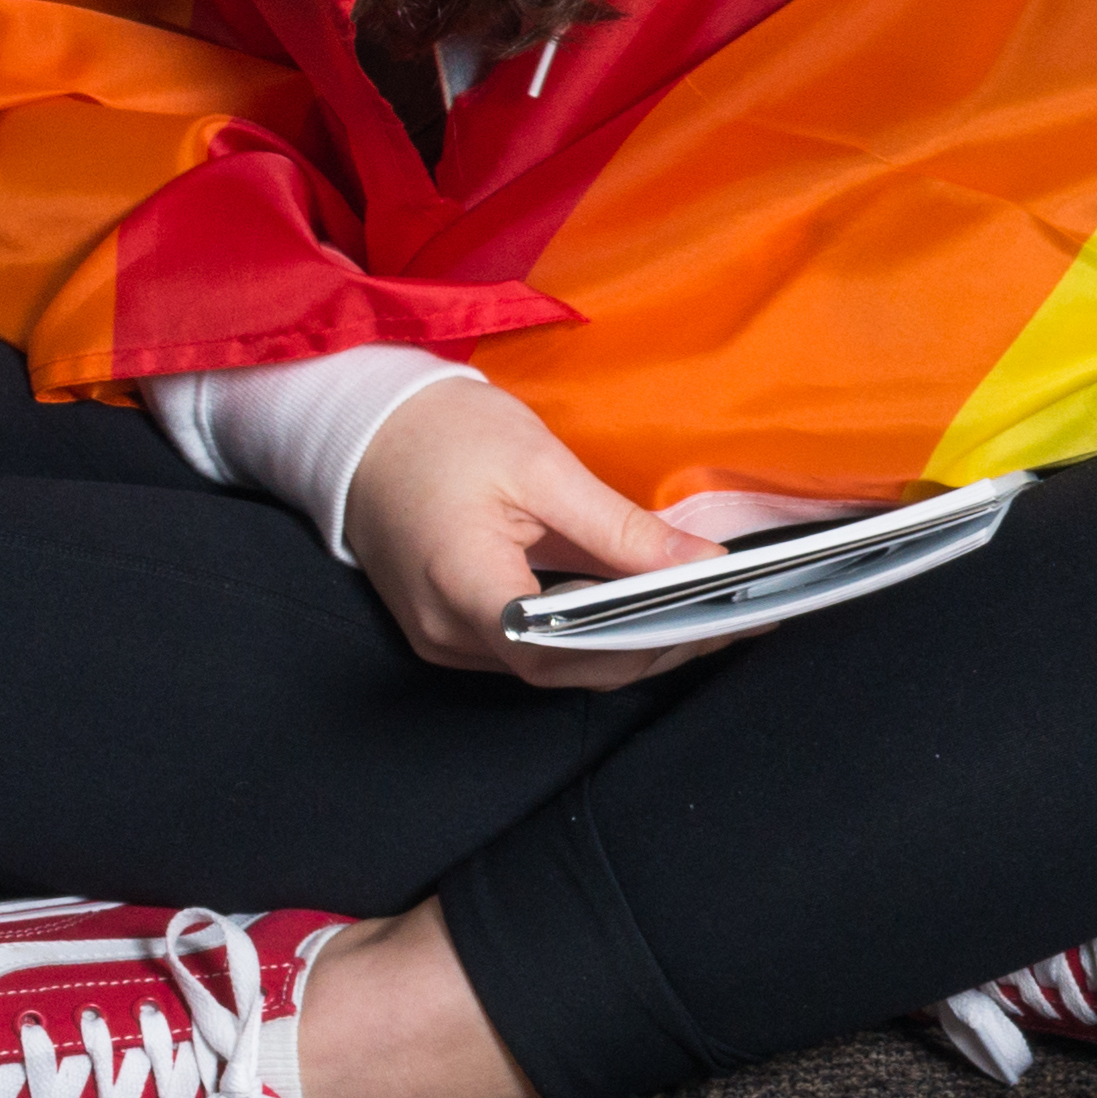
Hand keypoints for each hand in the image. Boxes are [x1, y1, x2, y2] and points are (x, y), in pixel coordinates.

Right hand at [340, 378, 728, 684]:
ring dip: (629, 648)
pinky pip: (532, 650)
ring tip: (708, 620)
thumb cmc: (442, 434)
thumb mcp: (541, 467)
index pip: (557, 651)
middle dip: (654, 651)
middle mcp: (445, 631)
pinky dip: (592, 639)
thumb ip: (622, 528)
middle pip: (563, 669)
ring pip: (551, 667)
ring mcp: (443, 636)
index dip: (638, 646)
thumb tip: (703, 565)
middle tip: (736, 624)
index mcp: (460, 586)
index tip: (712, 625)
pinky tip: (646, 614)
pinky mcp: (451, 626)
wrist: (360, 428)